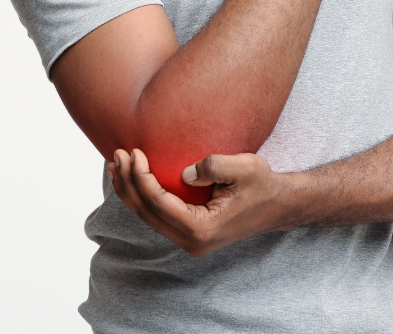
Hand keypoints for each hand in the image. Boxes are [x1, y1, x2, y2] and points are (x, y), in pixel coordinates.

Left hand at [107, 148, 296, 256]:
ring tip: (115, 165)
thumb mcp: (244, 168)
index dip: (141, 177)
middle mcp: (191, 241)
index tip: (134, 152)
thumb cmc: (262, 184)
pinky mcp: (189, 233)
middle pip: (147, 212)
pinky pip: (157, 216)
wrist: (278, 206)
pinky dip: (142, 196)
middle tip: (117, 155)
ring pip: (148, 217)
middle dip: (127, 183)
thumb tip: (183, 173)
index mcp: (201, 229)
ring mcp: (189, 240)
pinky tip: (132, 178)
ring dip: (129, 190)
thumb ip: (214, 167)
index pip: (159, 203)